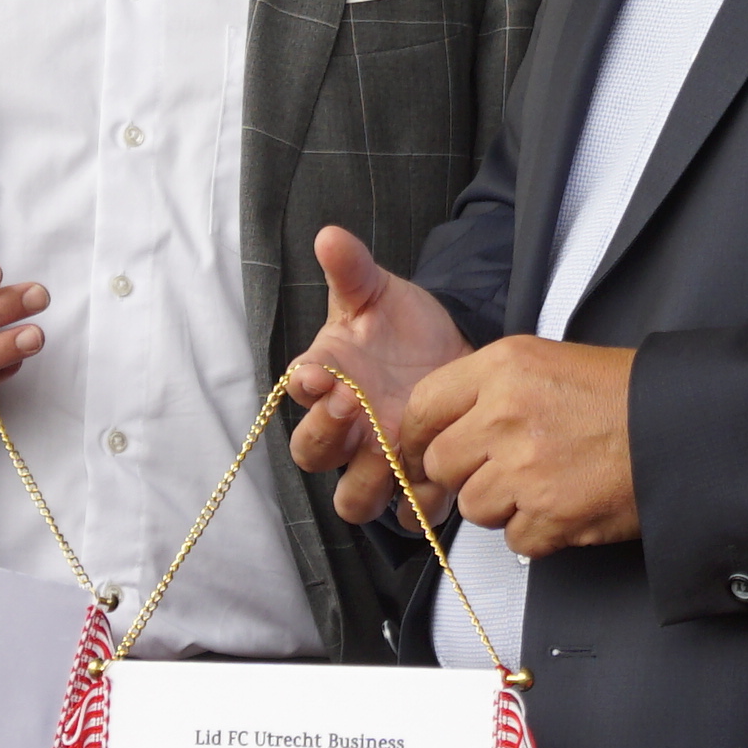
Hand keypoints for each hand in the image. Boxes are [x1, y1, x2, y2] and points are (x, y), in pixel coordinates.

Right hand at [284, 226, 475, 524]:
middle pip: (311, 457)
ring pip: (352, 500)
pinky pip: (406, 512)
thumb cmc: (399, 324)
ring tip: (397, 451)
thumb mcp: (377, 292)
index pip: (297, 396)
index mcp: (326, 382)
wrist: (450, 348)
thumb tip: (330, 235)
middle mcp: (344, 428)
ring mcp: (378, 459)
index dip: (304, 390)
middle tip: (355, 404)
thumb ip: (351, 270)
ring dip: (368, 483)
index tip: (322, 374)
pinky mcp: (416, 479)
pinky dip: (419, 504)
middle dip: (327, 436)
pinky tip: (439, 476)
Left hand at [402, 337, 640, 553]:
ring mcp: (525, 469)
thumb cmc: (622, 394)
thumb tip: (444, 431)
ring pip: (475, 508)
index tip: (420, 454)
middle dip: (465, 473)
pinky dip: (537, 532)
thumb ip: (489, 390)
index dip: (415, 438)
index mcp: (503, 369)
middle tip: (498, 469)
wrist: (680, 427)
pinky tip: (565, 504)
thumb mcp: (545, 362)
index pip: (423, 407)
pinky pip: (514, 539)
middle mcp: (505, 416)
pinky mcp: (549, 515)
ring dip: (502, 505)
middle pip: (442, 463)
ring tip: (543, 483)